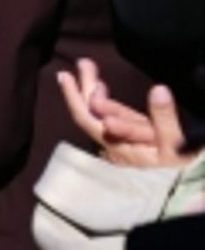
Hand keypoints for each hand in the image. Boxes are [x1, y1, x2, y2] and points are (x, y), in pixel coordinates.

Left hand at [59, 58, 196, 168]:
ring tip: (89, 70)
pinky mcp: (131, 140)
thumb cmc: (178, 167)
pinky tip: (101, 91)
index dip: (76, 97)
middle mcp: (115, 144)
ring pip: (103, 114)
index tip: (66, 76)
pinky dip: (107, 102)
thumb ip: (164, 118)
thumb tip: (158, 89)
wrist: (184, 186)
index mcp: (119, 145)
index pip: (88, 119)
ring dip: (94, 91)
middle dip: (84, 88)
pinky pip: (115, 118)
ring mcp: (122, 142)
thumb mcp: (174, 144)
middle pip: (91, 114)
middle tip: (83, 63)